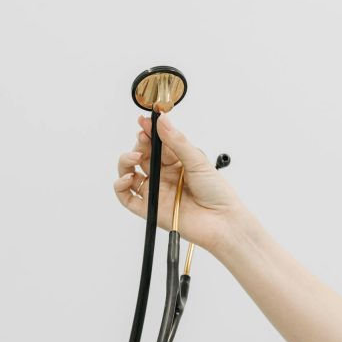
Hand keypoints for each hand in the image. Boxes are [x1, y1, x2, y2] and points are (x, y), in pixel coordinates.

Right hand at [114, 112, 244, 254]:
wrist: (221, 220)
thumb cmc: (216, 192)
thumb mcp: (197, 160)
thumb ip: (177, 141)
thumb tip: (162, 121)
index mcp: (176, 162)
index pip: (156, 143)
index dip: (148, 132)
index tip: (144, 121)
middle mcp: (163, 175)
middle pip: (141, 156)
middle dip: (138, 145)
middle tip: (142, 139)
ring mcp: (155, 191)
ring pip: (129, 173)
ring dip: (125, 161)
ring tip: (134, 157)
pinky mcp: (149, 208)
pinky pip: (127, 197)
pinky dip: (120, 186)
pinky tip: (128, 177)